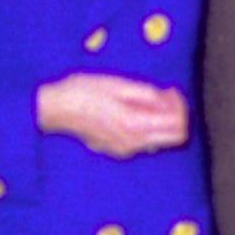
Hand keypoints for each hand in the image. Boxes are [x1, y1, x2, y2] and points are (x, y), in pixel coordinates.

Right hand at [35, 73, 188, 158]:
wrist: (53, 108)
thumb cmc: (84, 92)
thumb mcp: (119, 85)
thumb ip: (149, 95)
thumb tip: (170, 98)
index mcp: (136, 125)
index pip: (178, 126)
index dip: (181, 107)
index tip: (170, 91)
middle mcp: (134, 142)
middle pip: (174, 137)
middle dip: (175, 115)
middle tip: (164, 96)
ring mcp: (124, 149)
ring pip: (159, 140)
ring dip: (161, 122)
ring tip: (147, 100)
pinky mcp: (115, 149)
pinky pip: (143, 142)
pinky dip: (147, 127)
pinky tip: (133, 111)